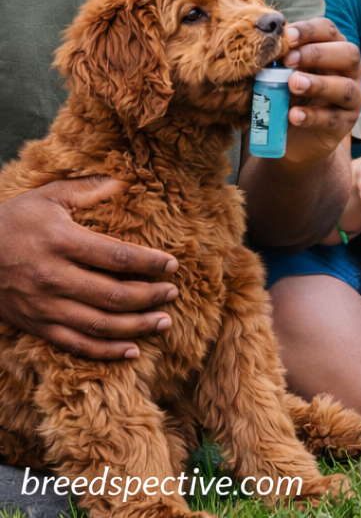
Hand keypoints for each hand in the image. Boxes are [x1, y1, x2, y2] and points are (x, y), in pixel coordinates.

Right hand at [0, 177, 179, 359]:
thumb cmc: (13, 221)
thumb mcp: (48, 197)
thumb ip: (87, 189)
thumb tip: (123, 180)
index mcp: (62, 242)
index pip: (116, 256)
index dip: (149, 263)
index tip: (173, 265)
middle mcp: (54, 278)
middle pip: (113, 294)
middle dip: (149, 296)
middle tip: (173, 294)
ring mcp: (44, 306)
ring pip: (99, 325)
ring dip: (136, 326)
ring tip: (164, 322)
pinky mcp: (36, 326)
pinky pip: (75, 345)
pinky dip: (105, 352)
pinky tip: (132, 350)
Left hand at [281, 19, 360, 164]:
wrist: (292, 137)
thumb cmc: (287, 95)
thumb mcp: (280, 74)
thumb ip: (277, 61)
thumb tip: (261, 44)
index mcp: (333, 50)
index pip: (329, 31)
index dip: (309, 30)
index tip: (286, 36)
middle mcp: (349, 72)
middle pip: (349, 54)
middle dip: (318, 54)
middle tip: (289, 60)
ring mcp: (351, 99)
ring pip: (346, 88)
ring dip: (319, 84)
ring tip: (294, 84)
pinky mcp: (345, 124)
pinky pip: (334, 119)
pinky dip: (313, 116)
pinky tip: (294, 115)